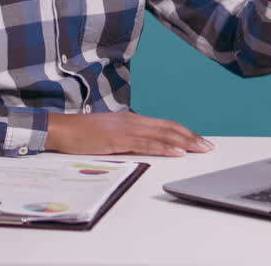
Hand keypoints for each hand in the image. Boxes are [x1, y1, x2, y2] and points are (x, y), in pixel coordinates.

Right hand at [46, 112, 213, 156]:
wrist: (61, 129)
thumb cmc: (82, 133)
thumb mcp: (109, 133)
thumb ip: (127, 137)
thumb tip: (142, 145)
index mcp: (131, 119)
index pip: (164, 124)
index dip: (184, 131)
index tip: (199, 139)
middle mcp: (133, 121)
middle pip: (169, 127)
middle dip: (191, 136)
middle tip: (208, 146)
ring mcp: (127, 129)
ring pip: (163, 134)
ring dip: (185, 141)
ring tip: (201, 148)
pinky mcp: (119, 140)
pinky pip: (147, 144)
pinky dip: (165, 147)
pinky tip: (177, 152)